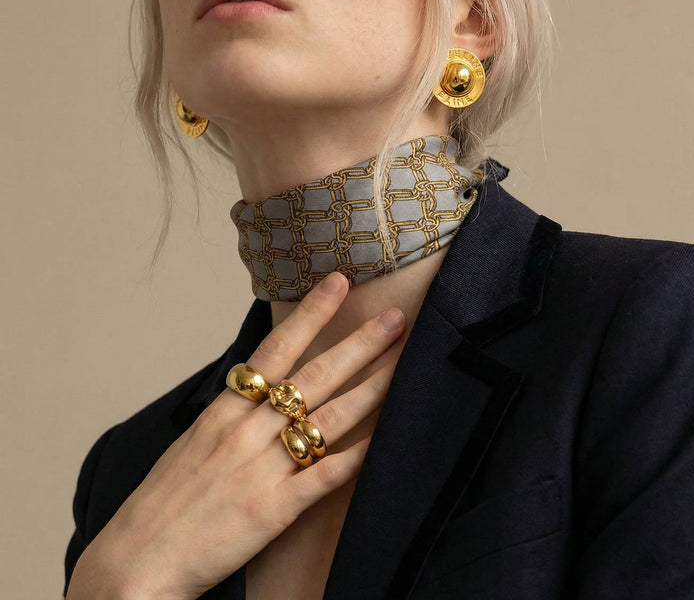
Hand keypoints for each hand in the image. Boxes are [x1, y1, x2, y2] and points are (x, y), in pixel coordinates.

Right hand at [66, 272, 404, 599]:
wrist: (137, 563)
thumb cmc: (166, 501)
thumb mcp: (194, 440)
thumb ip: (234, 412)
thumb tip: (265, 384)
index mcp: (224, 411)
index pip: (276, 349)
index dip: (311, 314)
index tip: (339, 283)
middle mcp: (246, 431)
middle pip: (314, 376)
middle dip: (359, 344)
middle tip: (394, 318)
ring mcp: (262, 468)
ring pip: (329, 418)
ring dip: (371, 388)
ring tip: (402, 363)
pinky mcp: (274, 509)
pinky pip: (325, 476)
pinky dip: (357, 454)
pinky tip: (385, 436)